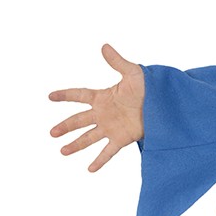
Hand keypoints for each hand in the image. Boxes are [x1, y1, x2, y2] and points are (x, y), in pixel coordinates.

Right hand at [49, 44, 145, 170]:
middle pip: (79, 120)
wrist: (165, 105)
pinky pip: (108, 151)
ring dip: (76, 145)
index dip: (65, 95)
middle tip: (52, 133)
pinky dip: (99, 160)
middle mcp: (104, 114)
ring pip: (89, 137)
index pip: (79, 95)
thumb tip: (104, 46)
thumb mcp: (133, 73)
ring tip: (62, 152)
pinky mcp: (122, 139)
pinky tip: (90, 169)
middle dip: (65, 126)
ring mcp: (111, 127)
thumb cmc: (150, 87)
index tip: (50, 96)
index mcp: (103, 97)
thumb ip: (117, 62)